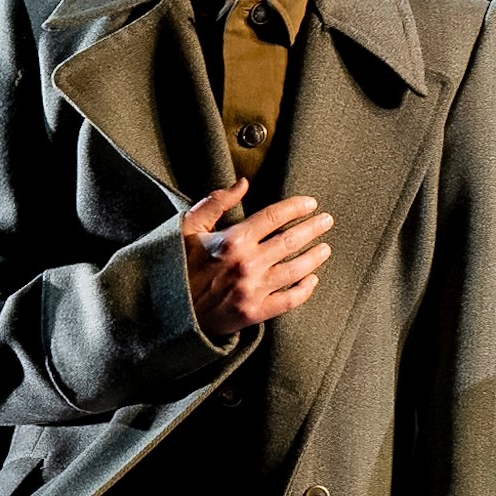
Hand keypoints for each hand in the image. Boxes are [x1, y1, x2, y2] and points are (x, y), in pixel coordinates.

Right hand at [181, 179, 333, 337]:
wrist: (168, 311)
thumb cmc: (177, 266)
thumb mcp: (188, 228)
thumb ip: (216, 202)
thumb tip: (243, 183)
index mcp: (233, 240)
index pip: (274, 217)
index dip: (296, 208)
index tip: (311, 204)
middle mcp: (247, 263)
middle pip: (291, 240)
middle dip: (313, 228)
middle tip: (327, 221)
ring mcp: (253, 289)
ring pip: (296, 269)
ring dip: (315, 257)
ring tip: (325, 248)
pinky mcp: (255, 312)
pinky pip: (289, 300)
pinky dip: (305, 289)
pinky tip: (312, 280)